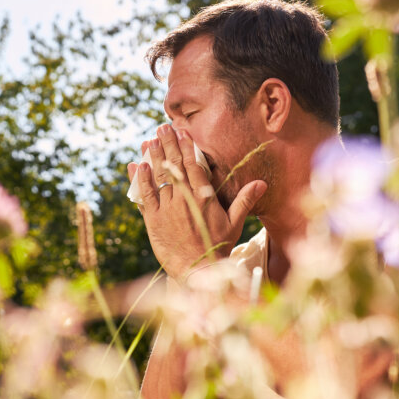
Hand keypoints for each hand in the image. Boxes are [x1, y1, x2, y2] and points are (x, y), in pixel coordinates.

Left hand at [127, 125, 266, 281]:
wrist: (198, 271)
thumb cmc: (218, 247)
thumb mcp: (234, 223)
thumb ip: (244, 200)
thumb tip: (262, 183)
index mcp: (203, 197)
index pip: (193, 165)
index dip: (186, 147)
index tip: (181, 131)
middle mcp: (184, 199)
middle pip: (173, 166)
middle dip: (167, 145)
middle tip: (161, 128)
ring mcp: (167, 209)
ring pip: (158, 178)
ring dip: (152, 157)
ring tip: (148, 141)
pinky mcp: (153, 220)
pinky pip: (144, 196)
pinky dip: (140, 181)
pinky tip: (136, 165)